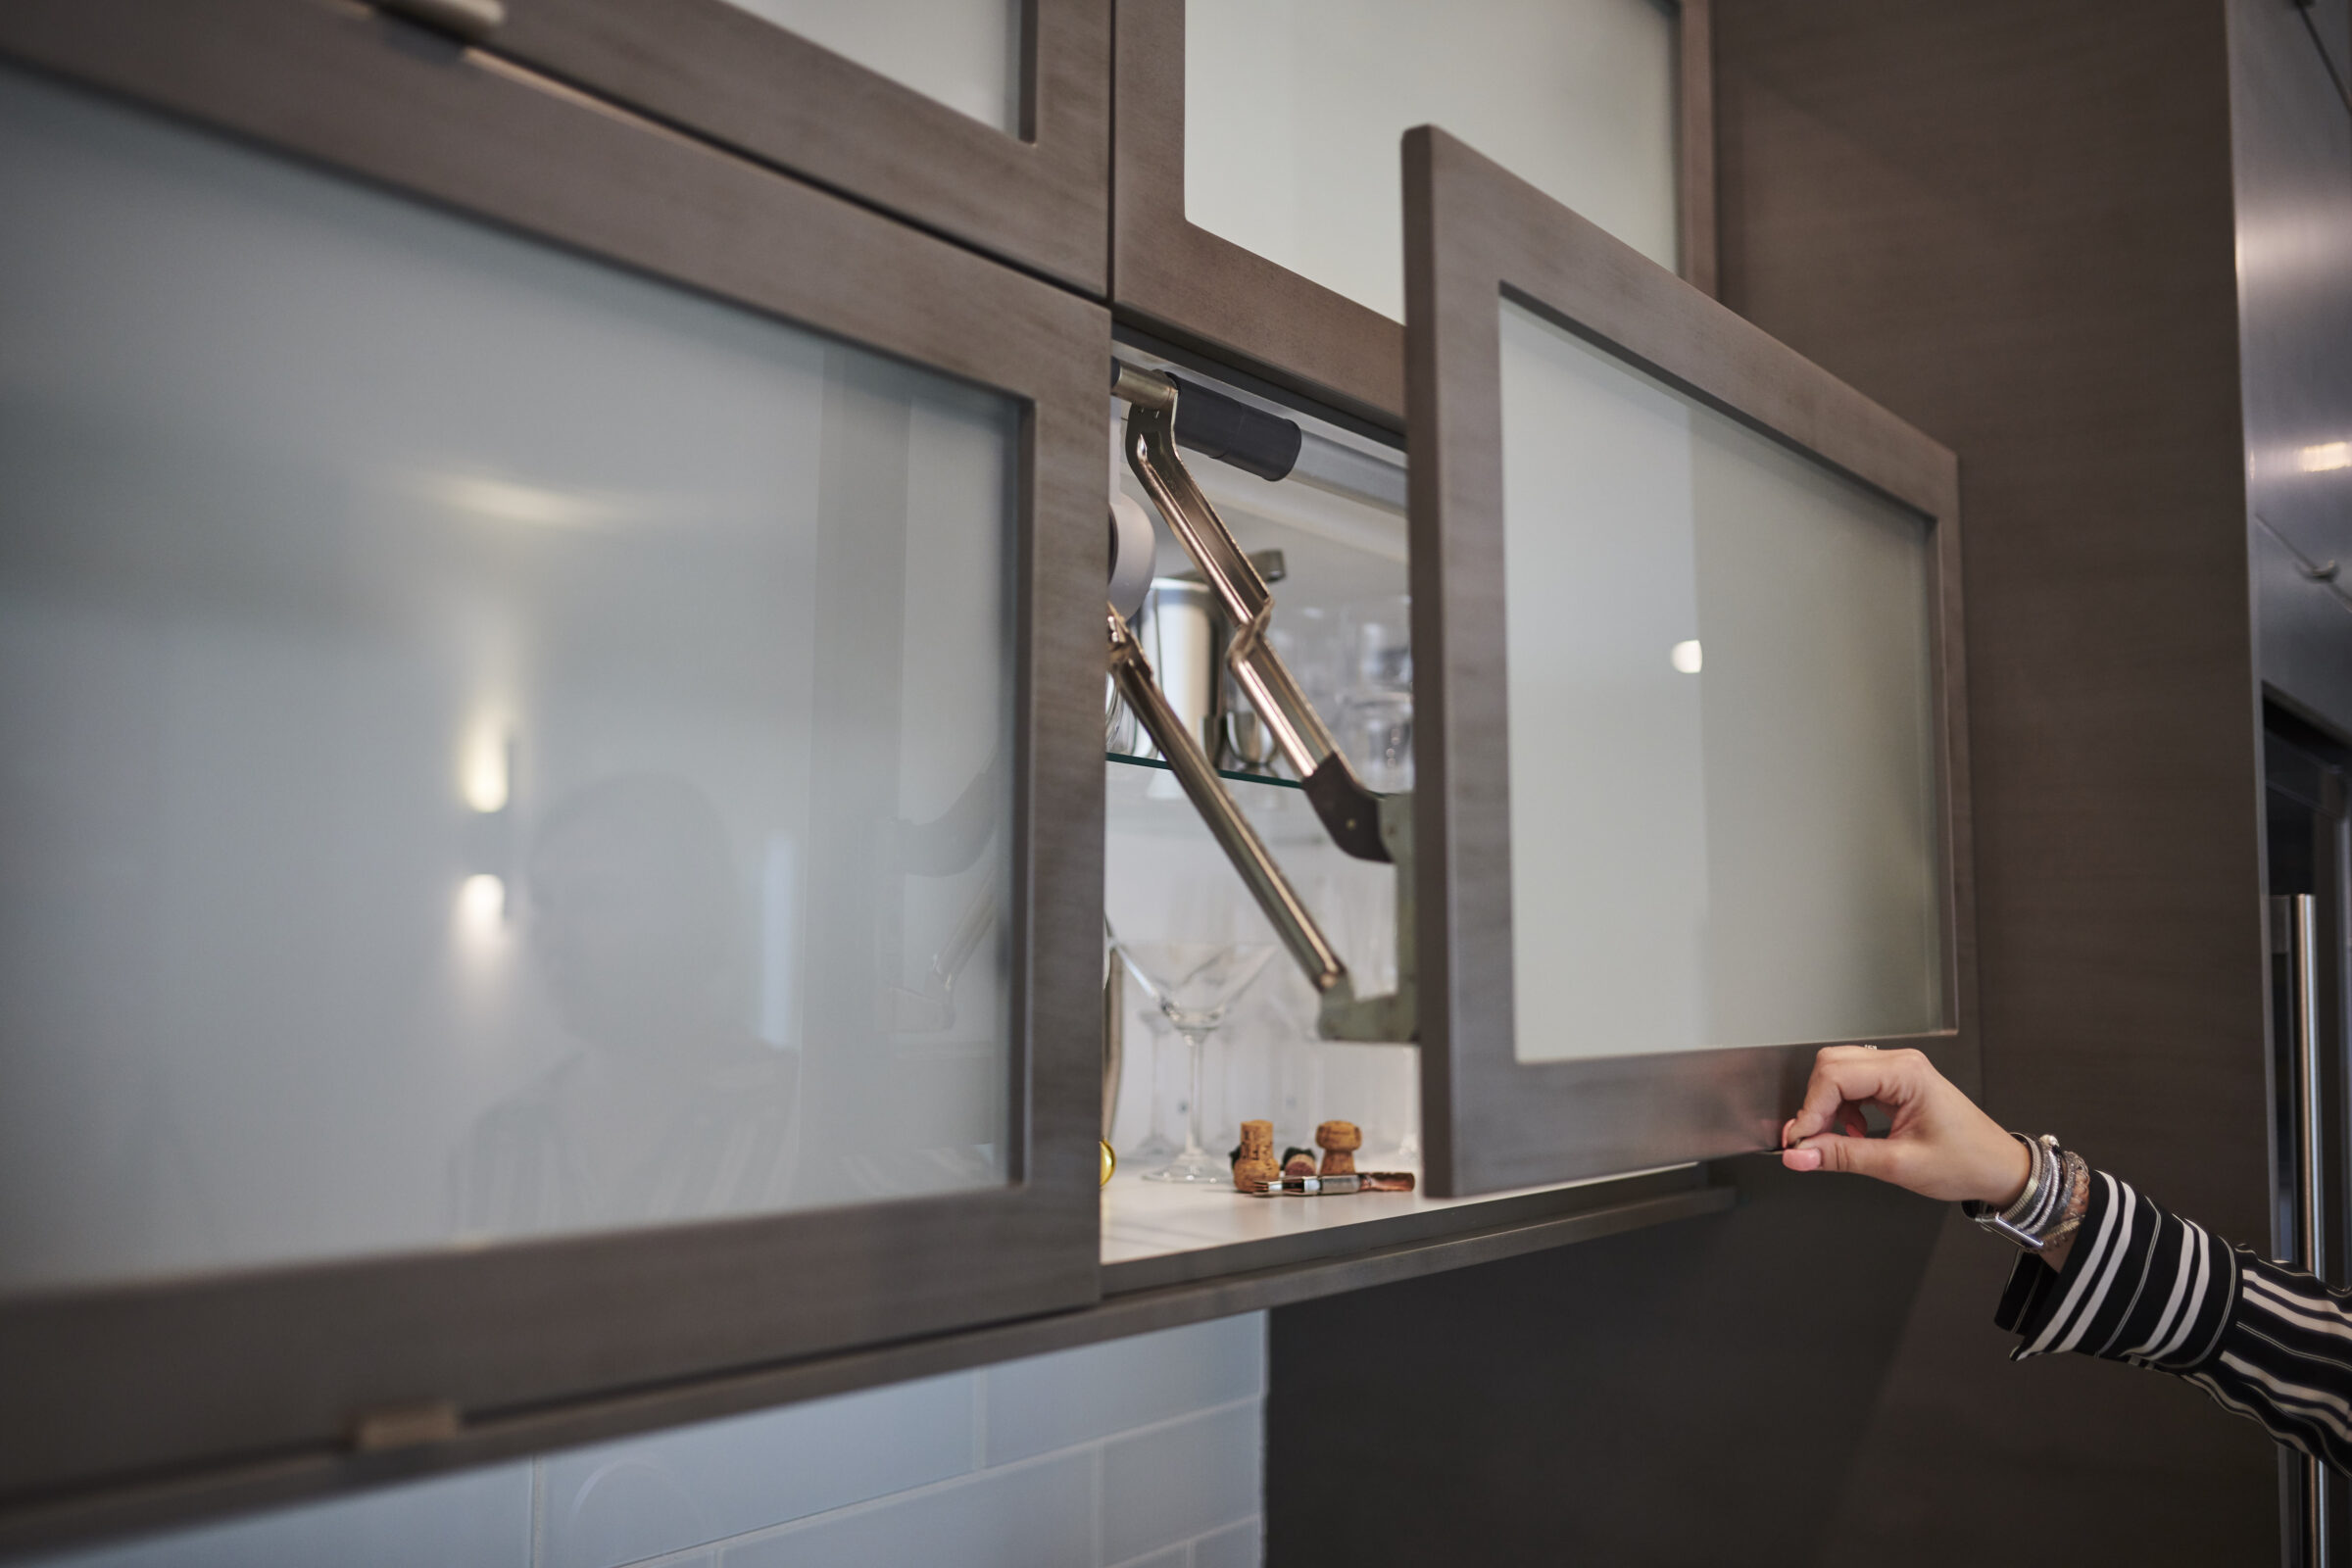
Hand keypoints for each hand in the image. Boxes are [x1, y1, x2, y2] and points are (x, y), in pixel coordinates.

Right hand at [1781, 1045, 2028, 1206]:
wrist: (2000, 1169)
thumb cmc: (1967, 1163)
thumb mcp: (1898, 1165)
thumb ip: (1842, 1156)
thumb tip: (1800, 1155)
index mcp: (1905, 1074)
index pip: (1835, 1076)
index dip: (1810, 1110)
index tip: (1799, 1142)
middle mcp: (1900, 1064)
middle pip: (1831, 1066)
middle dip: (1814, 1104)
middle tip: (1808, 1141)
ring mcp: (1899, 1071)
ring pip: (1839, 1073)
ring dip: (1827, 1107)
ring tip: (1834, 1140)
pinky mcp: (1896, 1083)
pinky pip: (1853, 1084)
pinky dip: (1841, 1108)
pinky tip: (1852, 1132)